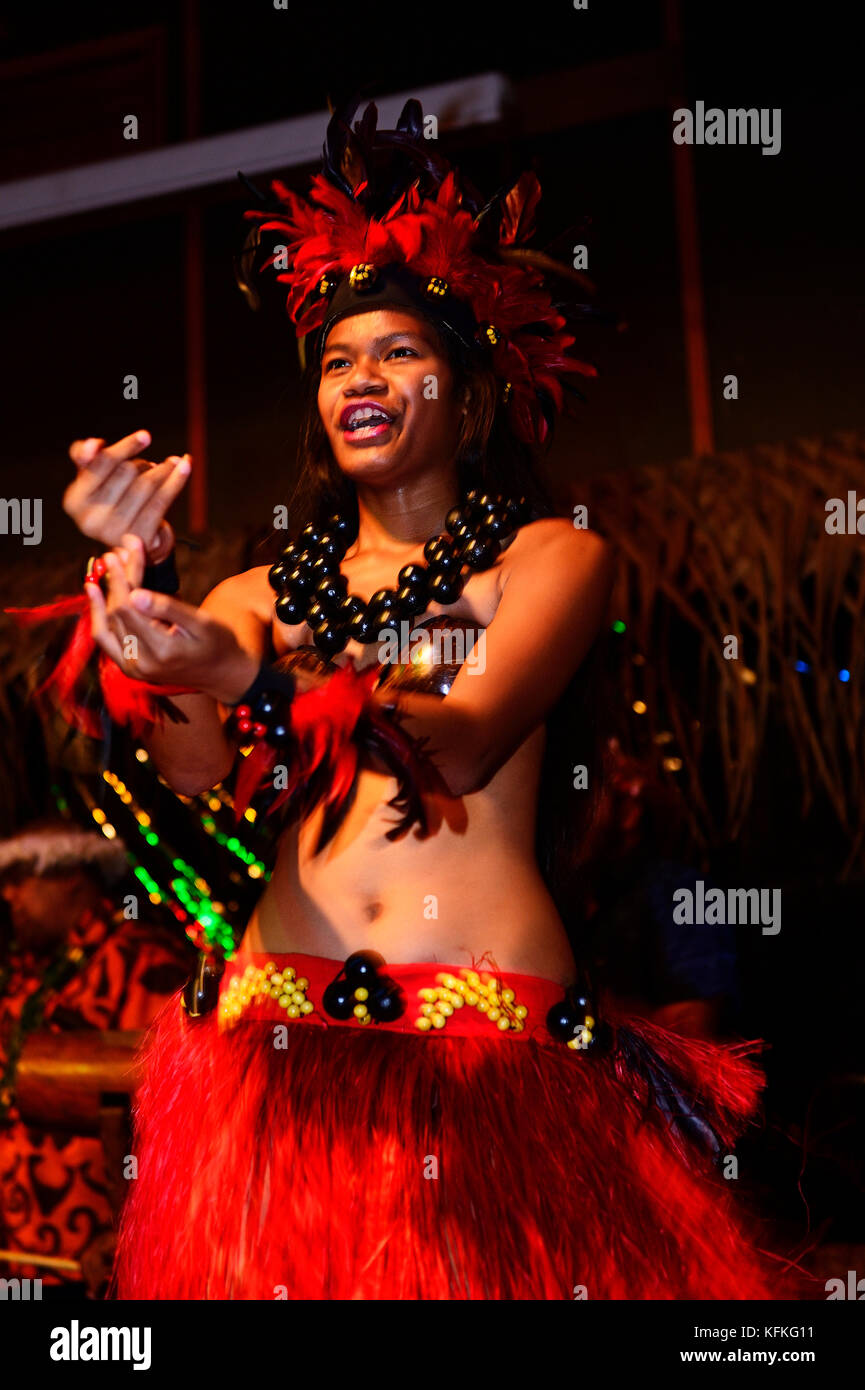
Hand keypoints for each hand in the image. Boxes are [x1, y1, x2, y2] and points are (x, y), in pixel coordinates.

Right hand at [64, 430, 190, 562]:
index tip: (147, 436)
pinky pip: (162, 501)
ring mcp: (115, 531)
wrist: (130, 542)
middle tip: (154, 464)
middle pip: (126, 473)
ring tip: (174, 463)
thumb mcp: (93, 480)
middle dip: (142, 464)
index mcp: (74, 501)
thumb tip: (92, 444)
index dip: (124, 448)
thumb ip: (85, 457)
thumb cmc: (110, 502)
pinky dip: (176, 481)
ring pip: (146, 485)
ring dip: (163, 469)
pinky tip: (187, 466)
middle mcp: (90, 520)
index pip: (101, 464)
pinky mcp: (140, 537)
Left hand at [86, 538, 259, 702]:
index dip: (125, 575)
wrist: (221, 672)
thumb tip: (136, 594)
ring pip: (108, 622)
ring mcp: (133, 668)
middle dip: (117, 578)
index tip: (128, 547)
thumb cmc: (218, 642)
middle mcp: (142, 663)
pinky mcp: (129, 667)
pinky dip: (99, 613)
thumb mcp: (202, 622)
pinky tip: (93, 590)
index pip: (129, 606)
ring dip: (106, 591)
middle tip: (118, 551)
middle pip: (118, 611)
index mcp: (162, 650)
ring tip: (108, 563)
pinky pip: (106, 638)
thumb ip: (168, 608)